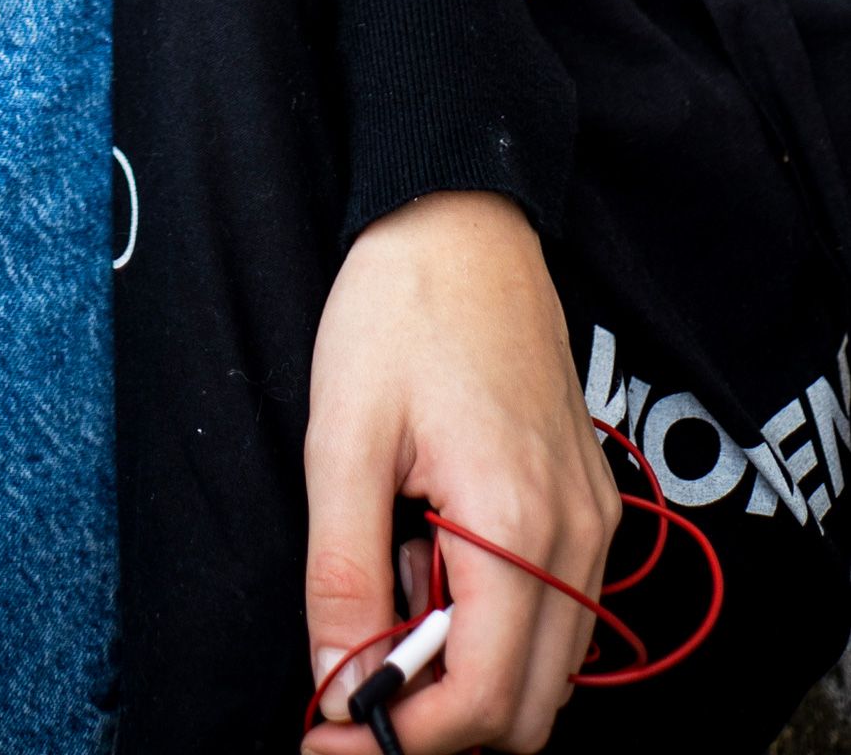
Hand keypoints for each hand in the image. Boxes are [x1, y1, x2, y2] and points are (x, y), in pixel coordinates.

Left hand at [302, 192, 617, 749]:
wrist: (463, 220)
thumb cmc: (399, 310)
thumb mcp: (341, 435)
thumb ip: (340, 568)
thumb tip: (335, 676)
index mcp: (514, 523)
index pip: (481, 700)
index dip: (402, 736)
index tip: (329, 733)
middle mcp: (576, 538)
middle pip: (528, 711)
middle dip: (440, 722)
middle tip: (354, 687)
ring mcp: (593, 524)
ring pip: (550, 673)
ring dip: (469, 676)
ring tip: (387, 609)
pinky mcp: (590, 506)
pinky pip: (559, 616)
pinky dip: (498, 631)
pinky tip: (432, 571)